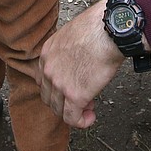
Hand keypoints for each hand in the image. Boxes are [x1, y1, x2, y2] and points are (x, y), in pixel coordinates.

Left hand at [37, 0, 123, 128]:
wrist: (108, 31)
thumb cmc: (97, 28)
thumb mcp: (72, 36)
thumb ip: (67, 52)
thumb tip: (77, 61)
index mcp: (47, 53)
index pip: (43, 79)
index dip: (57, 88)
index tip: (71, 87)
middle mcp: (48, 69)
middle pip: (48, 97)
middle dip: (64, 101)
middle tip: (82, 98)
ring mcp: (59, 84)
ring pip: (59, 110)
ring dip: (73, 112)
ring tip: (88, 108)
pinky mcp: (74, 95)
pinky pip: (71, 118)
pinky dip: (80, 121)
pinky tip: (90, 118)